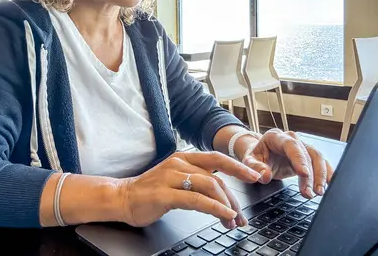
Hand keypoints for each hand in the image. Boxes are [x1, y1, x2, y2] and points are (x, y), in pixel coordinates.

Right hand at [117, 152, 260, 228]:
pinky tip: (224, 215)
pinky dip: (214, 207)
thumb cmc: (151, 191)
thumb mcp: (176, 179)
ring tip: (233, 220)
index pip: (217, 158)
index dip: (239, 167)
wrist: (122, 197)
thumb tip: (223, 193)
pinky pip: (196, 199)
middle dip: (234, 197)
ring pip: (209, 185)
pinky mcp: (164, 194)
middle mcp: (178, 163)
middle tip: (242, 215)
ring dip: (226, 205)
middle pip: (217, 176)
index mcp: (183, 157)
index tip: (256, 177)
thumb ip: (197, 180)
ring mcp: (171, 177)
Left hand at [239, 129, 333, 197]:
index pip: (291, 146)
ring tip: (318, 192)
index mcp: (276, 137)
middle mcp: (291, 139)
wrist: (262, 155)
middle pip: (307, 153)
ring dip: (320, 176)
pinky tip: (329, 184)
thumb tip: (264, 175)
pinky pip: (321, 162)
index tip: (304, 174)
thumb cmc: (256, 156)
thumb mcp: (249, 161)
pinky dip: (327, 173)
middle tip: (310, 192)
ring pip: (317, 158)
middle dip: (312, 174)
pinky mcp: (308, 156)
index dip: (299, 159)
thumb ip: (254, 167)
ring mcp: (302, 146)